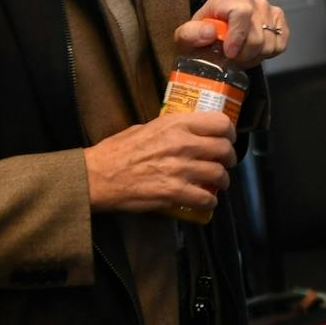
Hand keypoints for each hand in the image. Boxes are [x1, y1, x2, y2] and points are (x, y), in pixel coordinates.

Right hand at [84, 110, 235, 212]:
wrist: (97, 177)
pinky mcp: (174, 193)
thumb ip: (169, 129)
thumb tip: (186, 132)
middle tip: (225, 163)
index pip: (219, 122)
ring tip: (217, 184)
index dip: (229, 132)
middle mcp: (182, 144)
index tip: (227, 138)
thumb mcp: (144, 127)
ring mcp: (180, 169)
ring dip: (222, 181)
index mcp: (175, 124)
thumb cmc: (116, 151)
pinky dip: (210, 202)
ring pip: (219, 175)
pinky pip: (206, 198)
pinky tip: (206, 201)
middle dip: (229, 158)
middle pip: (224, 149)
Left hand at [176, 0, 287, 68]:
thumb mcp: (184, 39)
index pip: (241, 12)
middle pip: (257, 32)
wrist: (210, 42)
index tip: (230, 53)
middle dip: (245, 53)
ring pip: (270, 40)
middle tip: (232, 60)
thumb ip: (190, 34)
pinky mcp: (277, 19)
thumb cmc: (199, 40)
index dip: (238, 35)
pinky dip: (269, 53)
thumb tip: (210, 32)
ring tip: (241, 56)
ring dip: (256, 55)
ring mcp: (265, 8)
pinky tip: (254, 52)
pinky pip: (281, 42)